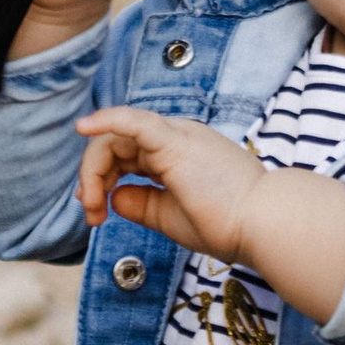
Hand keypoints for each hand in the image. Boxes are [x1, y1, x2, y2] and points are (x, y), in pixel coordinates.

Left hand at [76, 109, 344, 326]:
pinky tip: (82, 128)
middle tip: (90, 214)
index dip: (103, 181)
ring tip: (91, 205)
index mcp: (178, 153)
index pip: (127, 155)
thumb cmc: (228, 224)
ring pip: (116, 138)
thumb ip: (142, 204)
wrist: (262, 225)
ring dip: (94, 170)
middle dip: (93, 178)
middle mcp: (176, 138)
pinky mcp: (175, 141)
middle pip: (116, 145)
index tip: (96, 215)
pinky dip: (105, 120)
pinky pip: (132, 121)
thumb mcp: (171, 216)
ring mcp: (176, 135)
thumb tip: (113, 197)